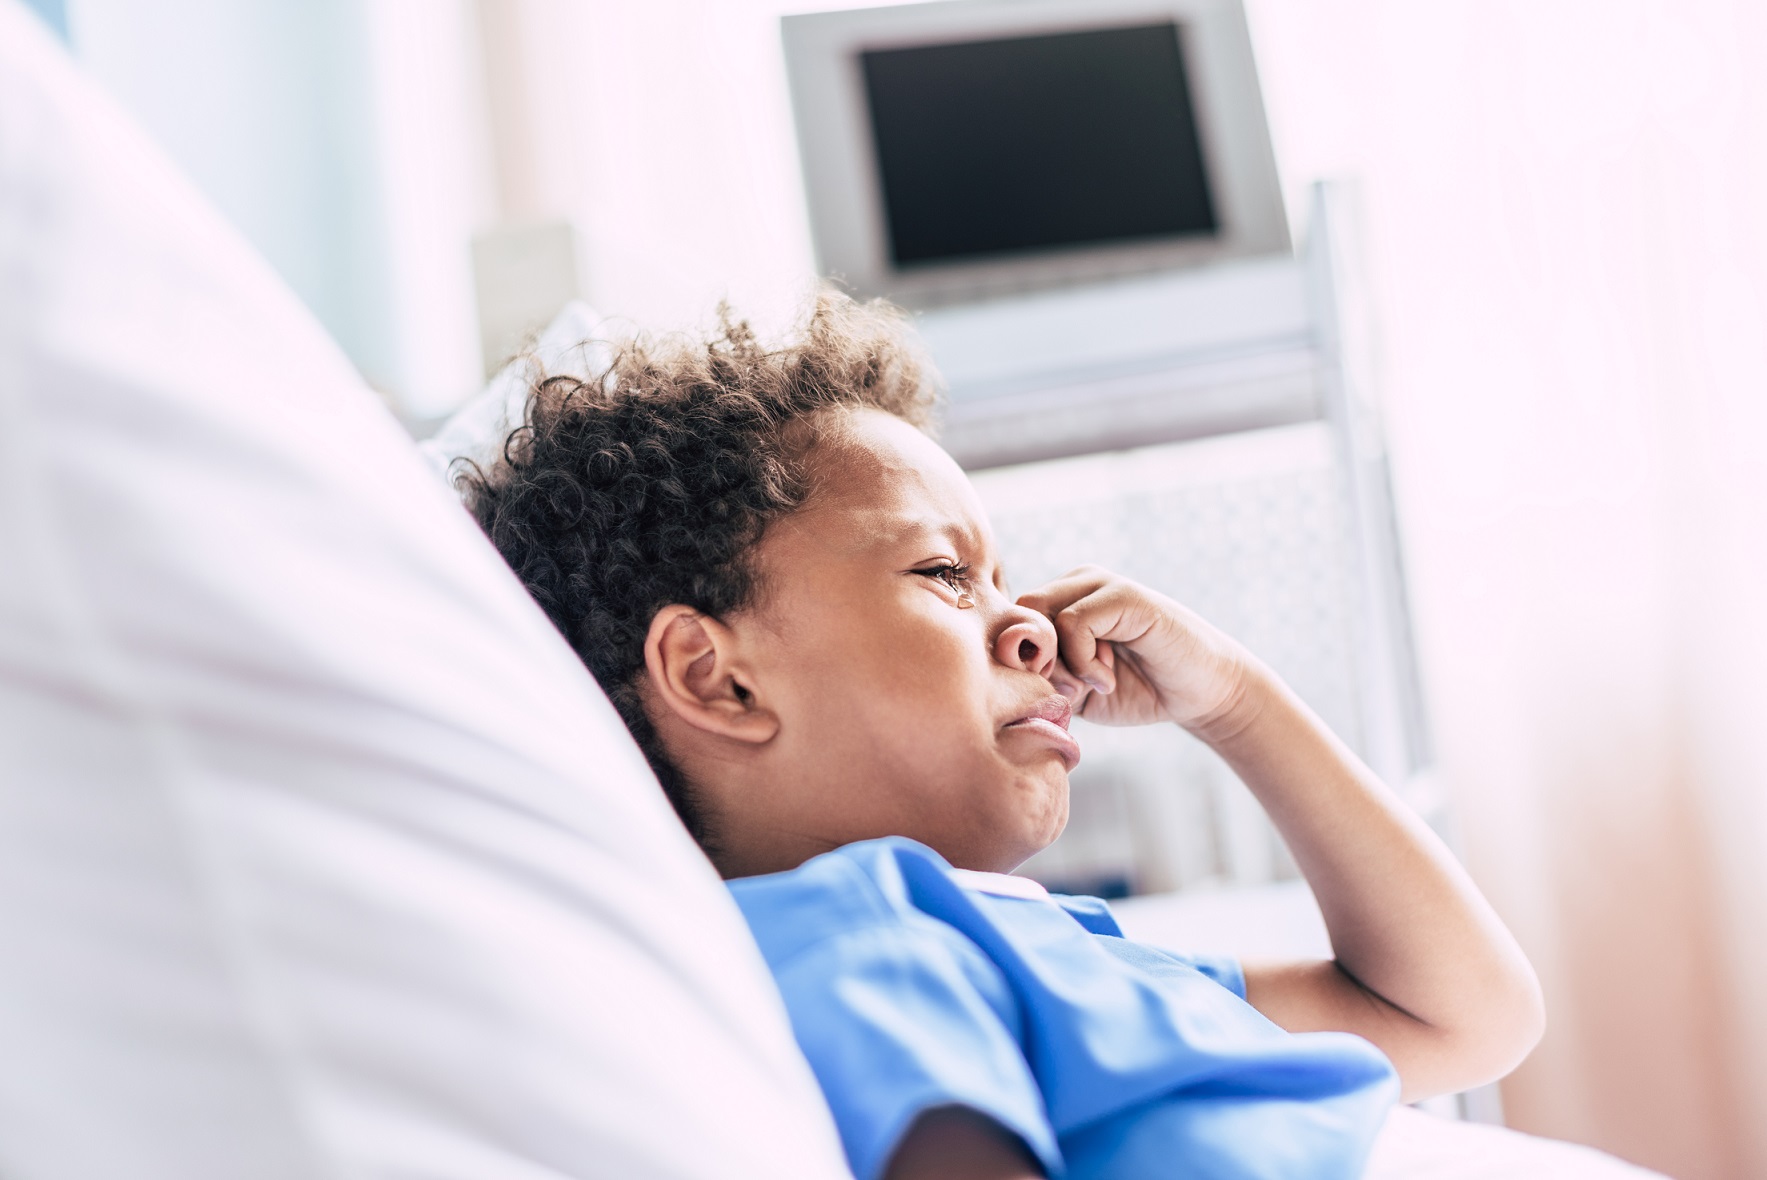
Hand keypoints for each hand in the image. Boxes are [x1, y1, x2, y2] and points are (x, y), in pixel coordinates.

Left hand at [1018, 566, 1251, 732]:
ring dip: (1059, 662)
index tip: (1053, 691)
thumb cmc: (1136, 690)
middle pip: (1018, 614)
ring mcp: (1099, 584)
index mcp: (1059, 602)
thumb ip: (1040, 676)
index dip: (1018, 661)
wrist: (1198, 692)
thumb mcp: (1075, 690)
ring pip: (1039, 614)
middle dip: (1035, 661)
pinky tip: (1107, 679)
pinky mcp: (1123, 595)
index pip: (1009, 621)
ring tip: (1094, 682)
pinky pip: (1073, 622)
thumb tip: (1007, 661)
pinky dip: (1082, 661)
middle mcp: (1075, 585)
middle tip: (1070, 688)